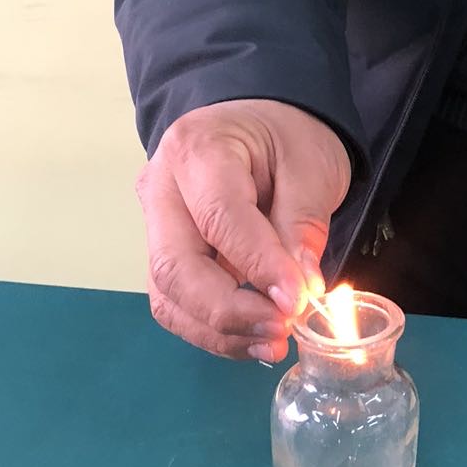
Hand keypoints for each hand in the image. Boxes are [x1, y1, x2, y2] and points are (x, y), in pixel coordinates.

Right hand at [136, 99, 350, 362]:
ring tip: (274, 342)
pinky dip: (214, 330)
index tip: (298, 301)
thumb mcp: (311, 166)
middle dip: (229, 311)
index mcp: (197, 149)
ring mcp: (154, 224)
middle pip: (175, 267)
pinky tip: (255, 336)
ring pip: (168, 295)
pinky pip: (177, 303)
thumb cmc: (286, 136)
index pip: (220, 217)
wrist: (258, 125)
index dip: (258, 265)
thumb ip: (302, 225)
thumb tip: (299, 291)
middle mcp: (160, 188)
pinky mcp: (164, 254)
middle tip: (282, 331)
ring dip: (220, 331)